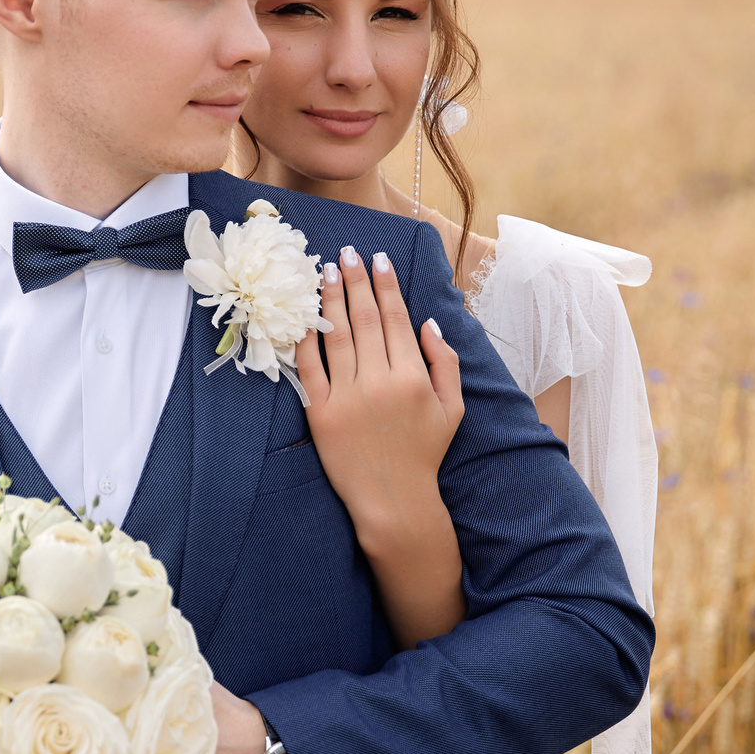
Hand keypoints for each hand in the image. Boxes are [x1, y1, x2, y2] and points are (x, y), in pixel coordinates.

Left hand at [294, 245, 463, 556]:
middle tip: (347, 252)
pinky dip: (304, 340)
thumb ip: (446, 363)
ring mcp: (347, 396)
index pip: (395, 318)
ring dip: (330, 299)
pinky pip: (309, 369)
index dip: (385, 285)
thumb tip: (429, 324)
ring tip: (325, 272)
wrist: (394, 500)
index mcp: (412, 376)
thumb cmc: (424, 453)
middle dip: (356, 281)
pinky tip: (302, 316)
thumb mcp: (452, 408)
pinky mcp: (320, 413)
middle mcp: (379, 381)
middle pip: (364, 319)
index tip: (377, 259)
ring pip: (335, 336)